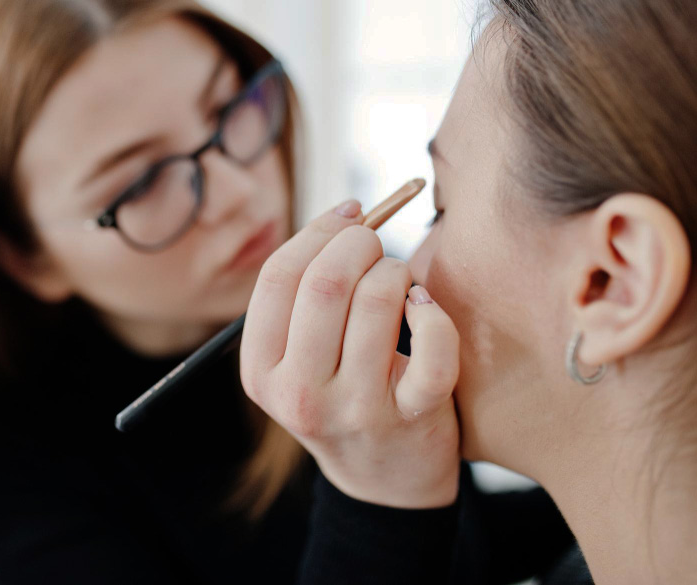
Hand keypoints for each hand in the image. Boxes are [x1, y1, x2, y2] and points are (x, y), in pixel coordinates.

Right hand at [240, 200, 460, 507]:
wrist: (384, 483)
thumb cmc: (341, 397)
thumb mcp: (298, 359)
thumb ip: (303, 296)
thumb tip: (346, 214)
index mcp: (261, 372)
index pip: (278, 277)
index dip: (318, 231)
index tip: (350, 213)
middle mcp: (299, 394)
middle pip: (324, 283)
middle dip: (360, 243)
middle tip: (377, 244)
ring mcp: (355, 408)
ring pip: (376, 301)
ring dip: (396, 271)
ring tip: (400, 281)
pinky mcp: (412, 417)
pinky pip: (433, 345)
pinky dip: (434, 311)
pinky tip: (426, 308)